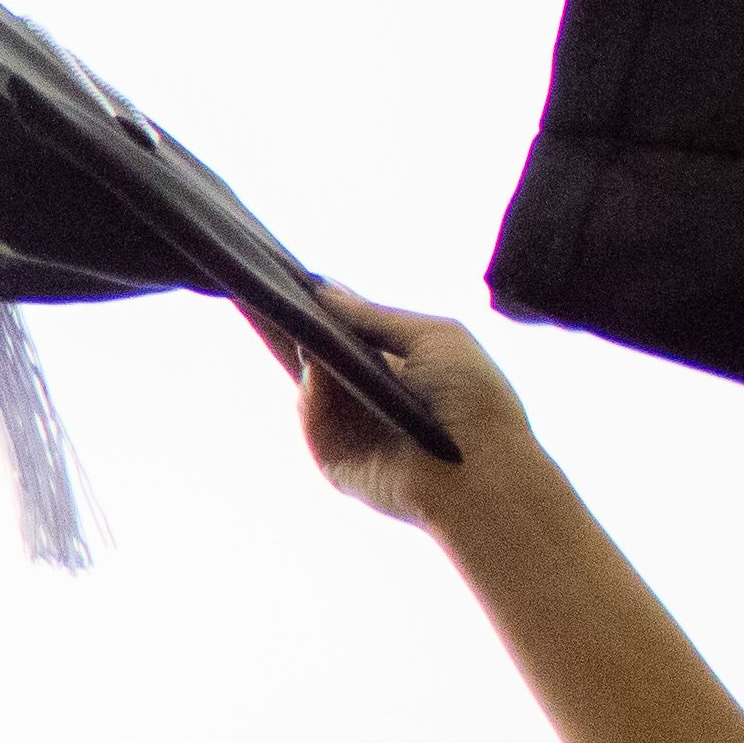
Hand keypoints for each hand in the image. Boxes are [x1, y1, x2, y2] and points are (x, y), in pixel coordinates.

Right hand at [288, 288, 549, 532]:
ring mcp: (350, 428)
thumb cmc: (473, 398)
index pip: (348, 331)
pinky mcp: (335, 459)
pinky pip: (310, 418)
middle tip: (261, 289)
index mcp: (398, 366)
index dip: (321, 306)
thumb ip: (374, 315)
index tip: (290, 274)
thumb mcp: (432, 336)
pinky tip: (315, 370)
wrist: (482, 468)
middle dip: (291, 324)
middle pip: (317, 354)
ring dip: (291, 350)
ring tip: (274, 313)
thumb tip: (321, 290)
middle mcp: (370, 395)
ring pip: (308, 384)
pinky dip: (309, 393)